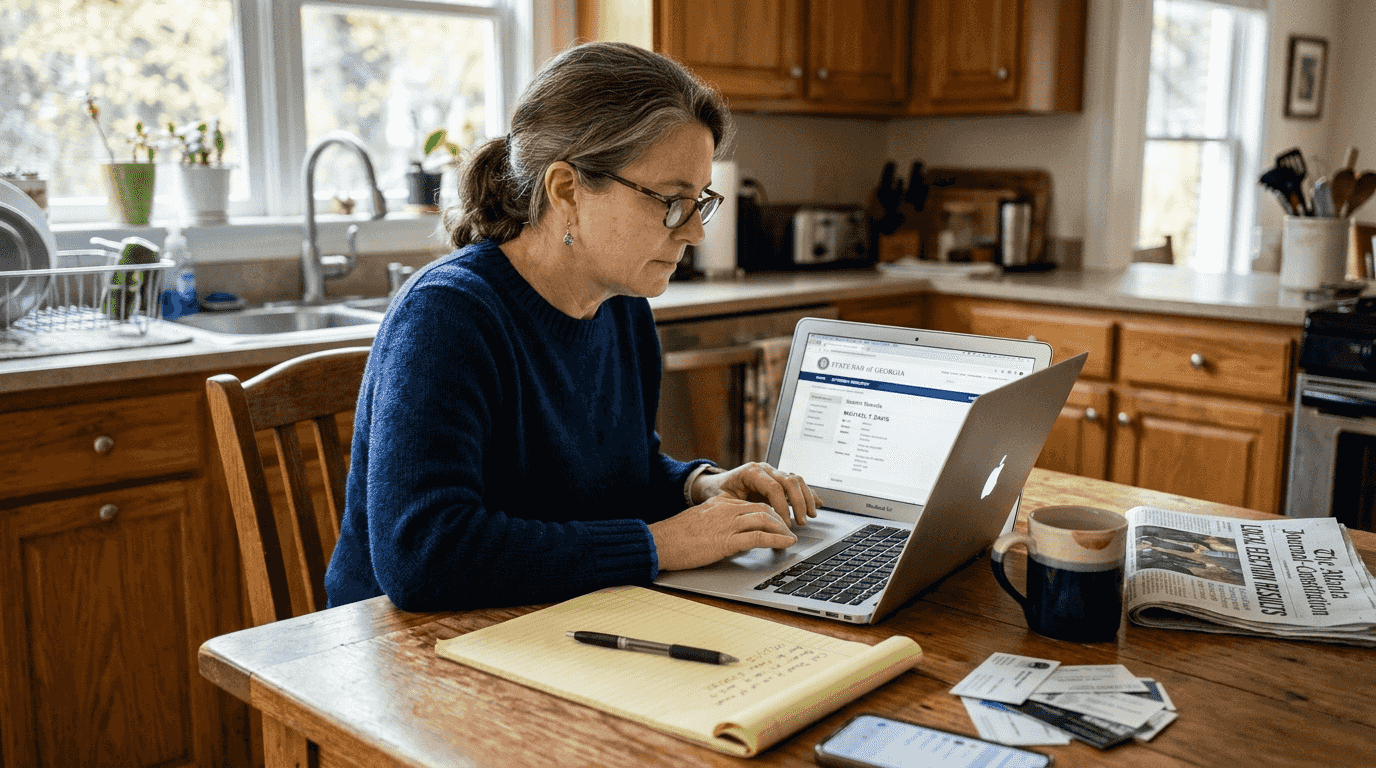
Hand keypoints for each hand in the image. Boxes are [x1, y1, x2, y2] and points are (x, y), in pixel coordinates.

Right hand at [649, 496, 797, 570]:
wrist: (659, 543)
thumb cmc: (675, 537)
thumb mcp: (699, 522)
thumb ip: (716, 522)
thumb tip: (730, 534)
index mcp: (720, 503)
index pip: (752, 503)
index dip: (769, 512)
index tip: (777, 521)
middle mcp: (726, 509)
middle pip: (763, 508)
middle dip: (780, 519)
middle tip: (788, 530)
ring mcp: (727, 524)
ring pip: (765, 519)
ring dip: (782, 529)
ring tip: (790, 538)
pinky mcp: (727, 540)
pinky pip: (759, 537)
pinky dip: (776, 540)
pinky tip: (785, 544)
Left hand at [691, 462, 819, 526]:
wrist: (715, 484)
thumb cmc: (718, 493)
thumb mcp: (725, 501)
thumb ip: (742, 508)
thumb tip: (758, 522)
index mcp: (751, 472)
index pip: (773, 487)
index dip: (782, 507)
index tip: (785, 524)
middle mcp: (765, 469)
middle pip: (789, 481)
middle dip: (798, 504)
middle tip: (800, 523)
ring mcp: (773, 472)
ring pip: (797, 480)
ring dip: (806, 499)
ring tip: (809, 516)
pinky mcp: (778, 479)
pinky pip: (797, 484)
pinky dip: (808, 494)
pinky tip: (816, 504)